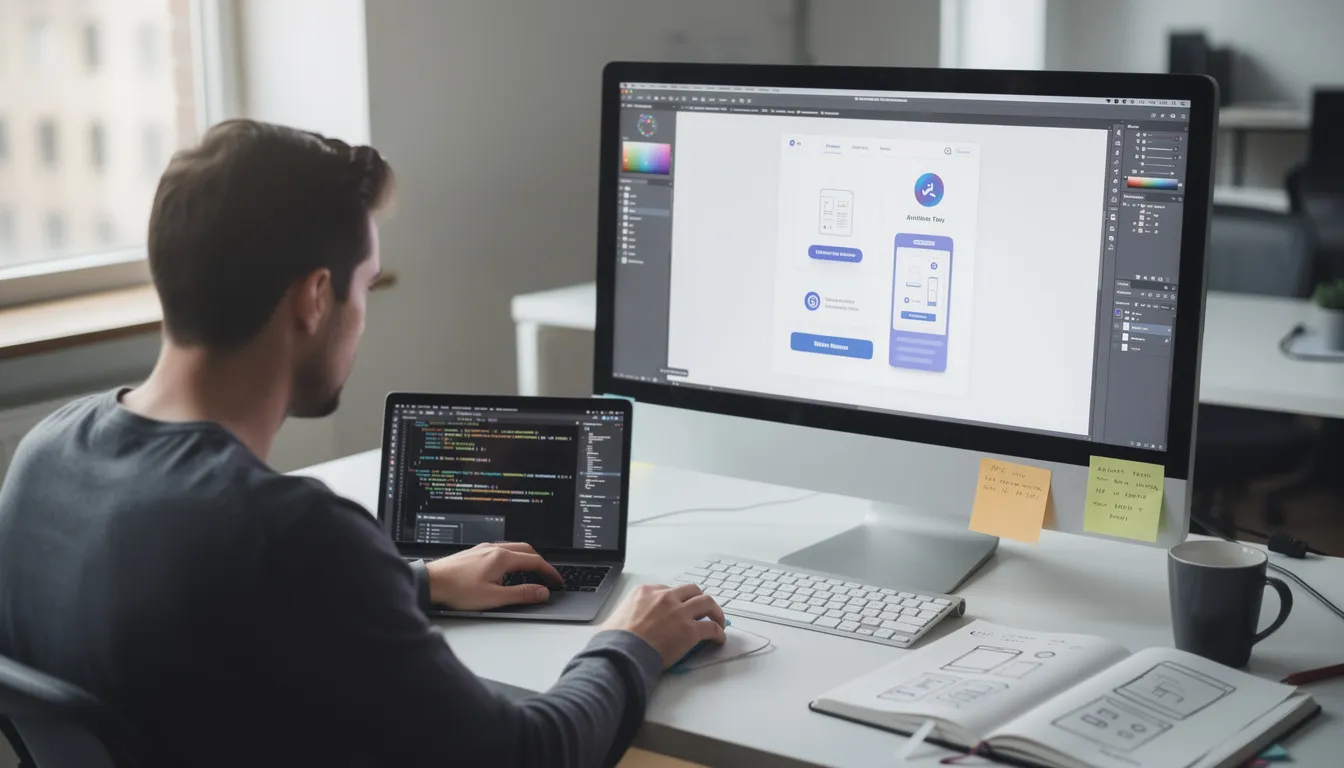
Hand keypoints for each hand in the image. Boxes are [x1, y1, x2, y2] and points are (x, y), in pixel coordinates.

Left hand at [425, 542, 563, 610]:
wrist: (431, 582)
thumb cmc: (457, 590)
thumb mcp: (494, 597)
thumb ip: (521, 594)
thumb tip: (541, 592)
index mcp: (502, 558)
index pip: (534, 561)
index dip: (549, 571)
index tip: (556, 580)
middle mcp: (494, 549)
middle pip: (526, 550)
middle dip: (540, 562)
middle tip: (547, 575)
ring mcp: (483, 549)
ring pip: (513, 548)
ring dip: (526, 558)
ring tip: (531, 571)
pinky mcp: (474, 552)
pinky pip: (501, 550)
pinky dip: (512, 557)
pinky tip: (507, 569)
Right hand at [601, 583, 726, 667]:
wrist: (622, 653)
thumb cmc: (614, 640)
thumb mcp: (615, 617)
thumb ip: (625, 615)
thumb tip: (621, 624)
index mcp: (645, 592)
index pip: (668, 590)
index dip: (676, 600)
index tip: (679, 608)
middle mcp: (665, 597)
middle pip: (691, 590)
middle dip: (698, 599)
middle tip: (702, 610)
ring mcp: (679, 612)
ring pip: (707, 602)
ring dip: (714, 611)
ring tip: (717, 621)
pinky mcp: (690, 631)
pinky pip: (711, 628)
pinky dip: (718, 632)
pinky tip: (718, 639)